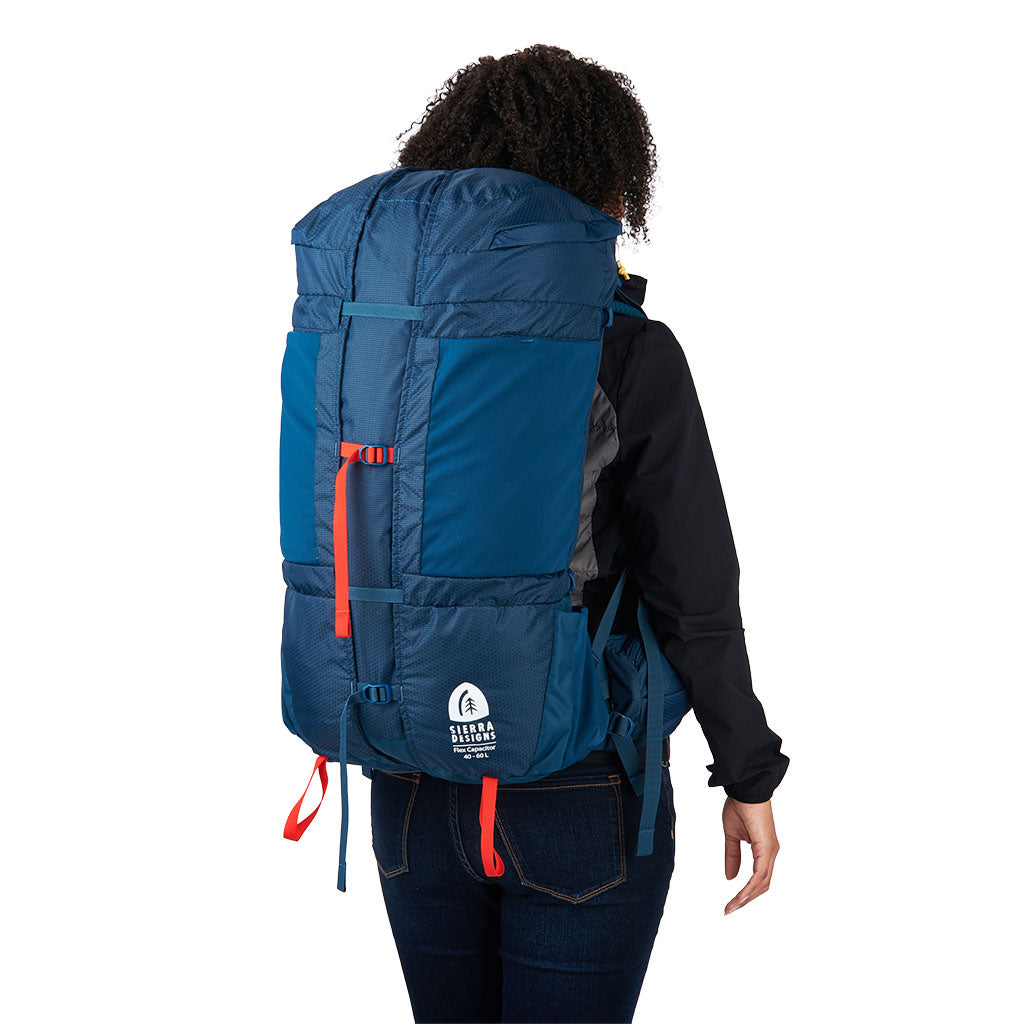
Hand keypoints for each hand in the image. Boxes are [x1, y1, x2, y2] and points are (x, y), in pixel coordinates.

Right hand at [723, 797, 778, 914]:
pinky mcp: (766, 848)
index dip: (746, 892)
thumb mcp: (732, 835)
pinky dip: (750, 888)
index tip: (731, 903)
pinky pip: (759, 875)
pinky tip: (740, 896)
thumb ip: (732, 856)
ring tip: (732, 907)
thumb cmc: (740, 806)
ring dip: (746, 897)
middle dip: (746, 899)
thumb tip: (730, 877)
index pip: (758, 878)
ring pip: (762, 883)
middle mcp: (770, 853)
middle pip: (762, 885)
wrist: (744, 789)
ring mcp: (770, 851)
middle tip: (730, 909)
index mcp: (764, 850)